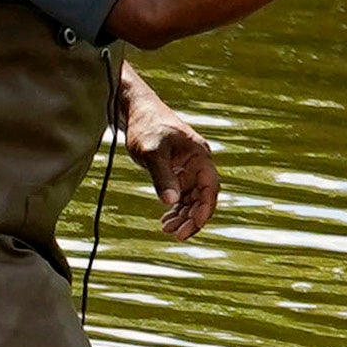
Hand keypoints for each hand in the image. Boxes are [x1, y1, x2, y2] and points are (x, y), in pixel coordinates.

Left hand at [126, 96, 222, 241]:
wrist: (135, 111)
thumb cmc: (145, 126)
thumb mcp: (152, 152)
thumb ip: (162, 176)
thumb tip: (170, 202)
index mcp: (200, 156)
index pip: (210, 187)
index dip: (205, 208)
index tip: (193, 224)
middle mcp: (198, 163)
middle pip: (203, 196)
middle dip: (193, 217)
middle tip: (177, 235)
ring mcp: (188, 168)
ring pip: (192, 198)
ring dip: (183, 215)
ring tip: (167, 229)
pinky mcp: (176, 171)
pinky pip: (182, 194)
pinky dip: (176, 208)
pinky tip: (165, 220)